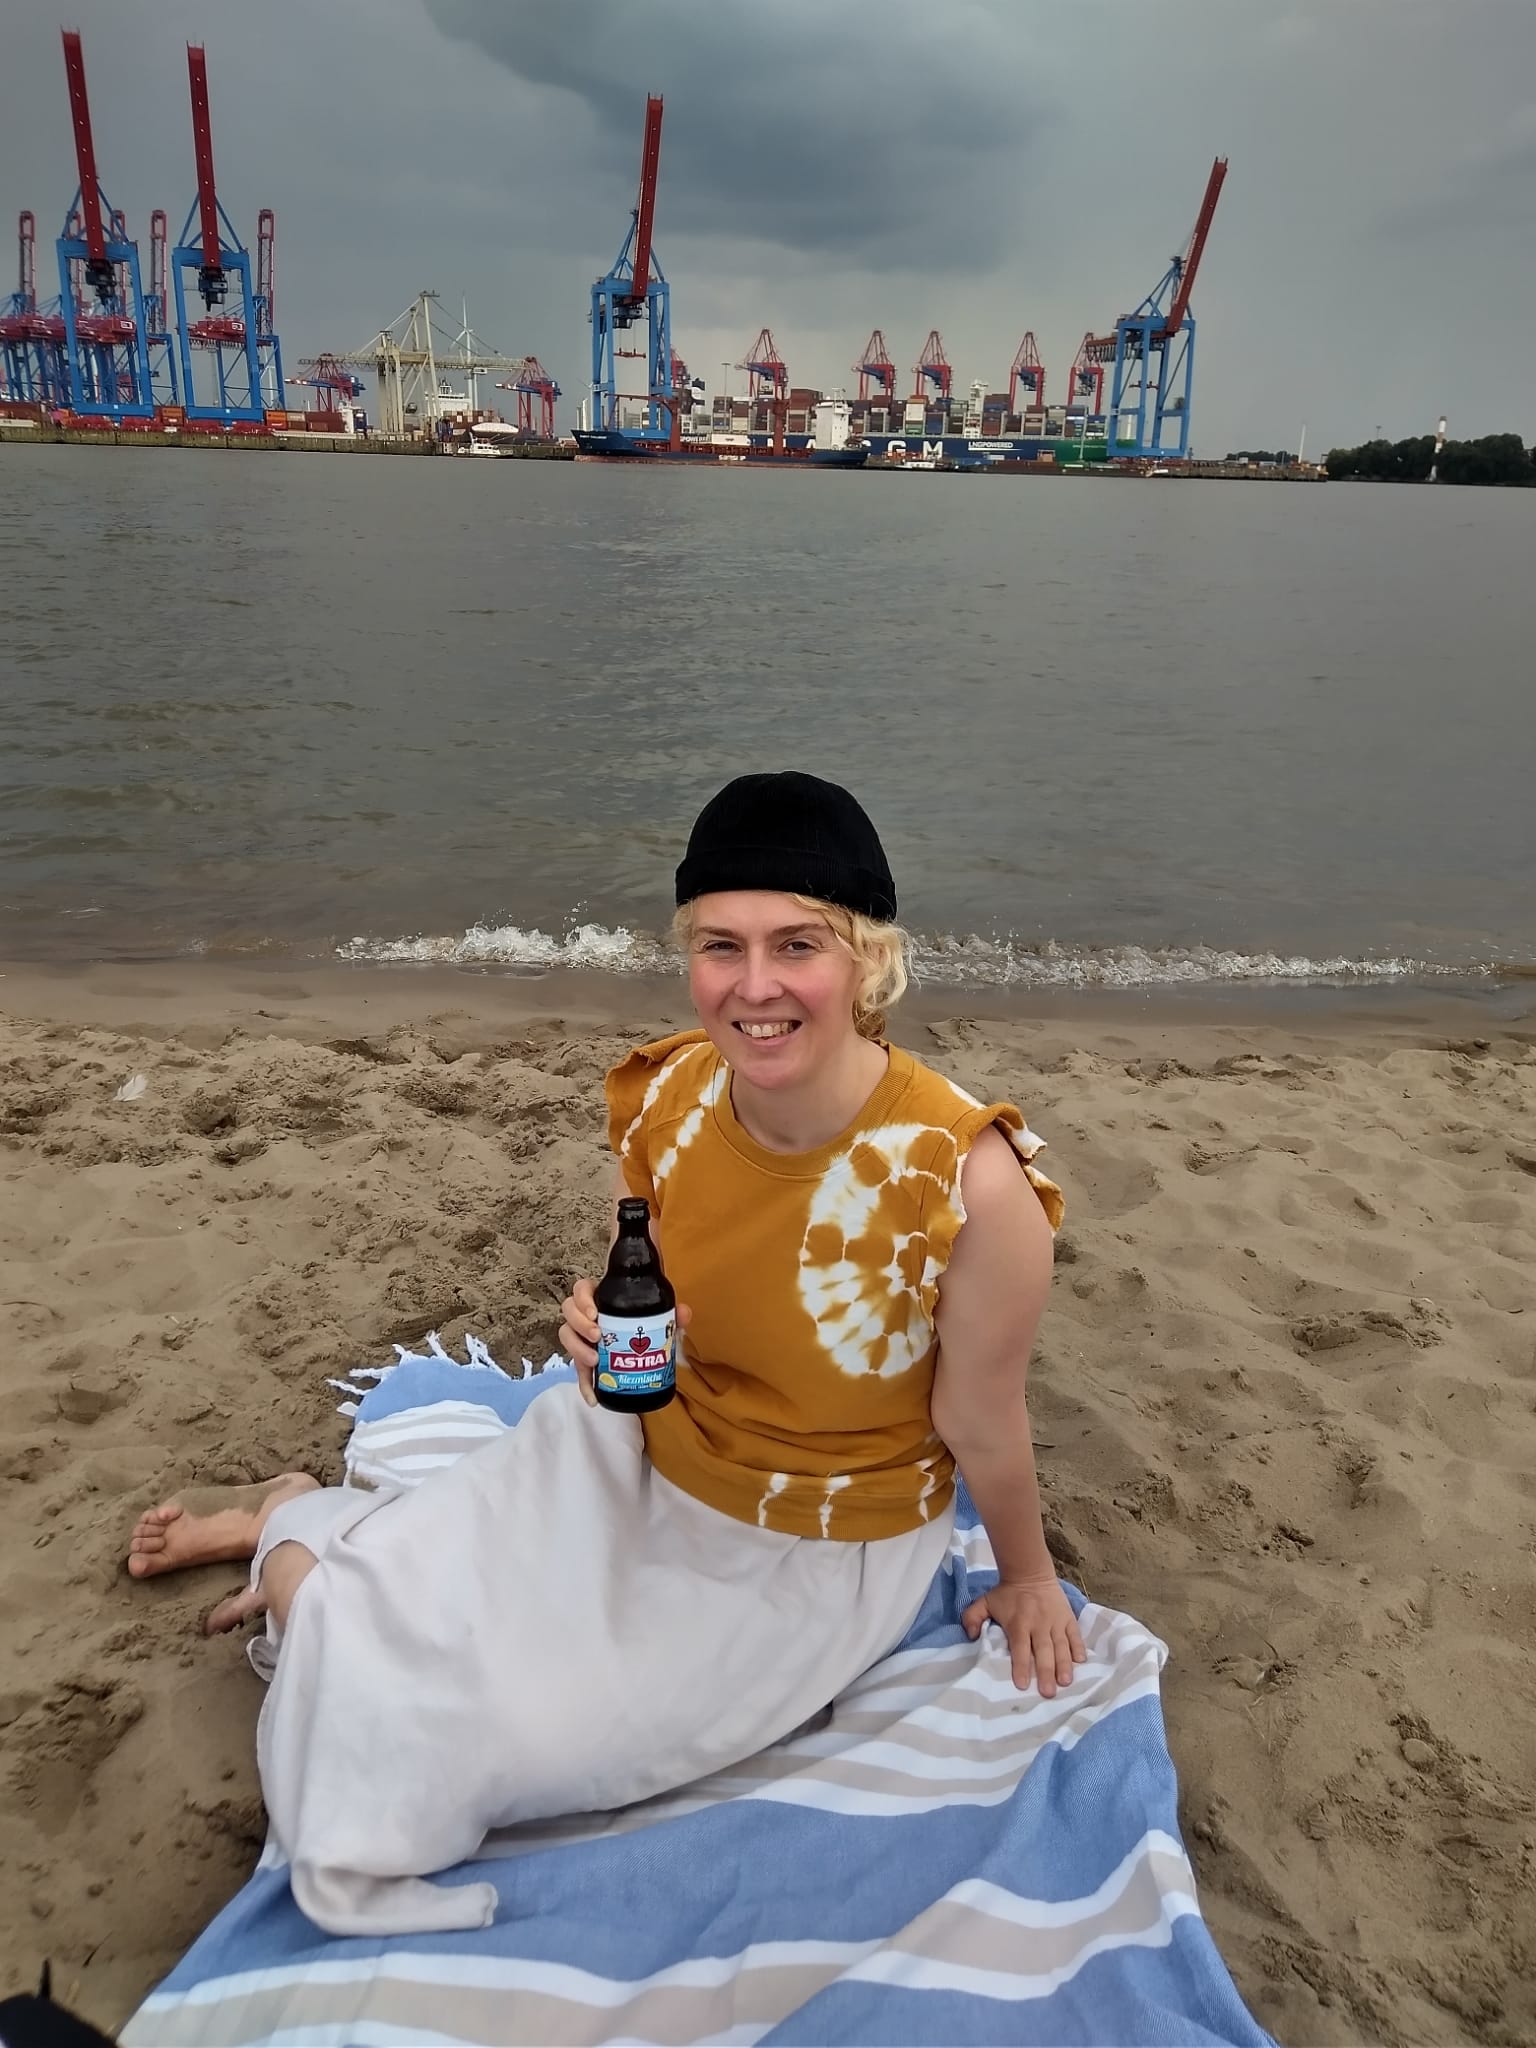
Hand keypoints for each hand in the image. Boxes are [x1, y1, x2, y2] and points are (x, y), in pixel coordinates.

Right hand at [559, 1279, 689, 1407]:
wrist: (644, 1351)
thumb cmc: (646, 1326)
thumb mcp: (660, 1319)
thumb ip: (672, 1315)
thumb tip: (683, 1313)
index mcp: (602, 1299)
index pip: (582, 1289)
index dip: (582, 1299)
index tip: (595, 1313)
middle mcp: (586, 1317)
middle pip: (569, 1311)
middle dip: (579, 1324)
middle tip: (597, 1337)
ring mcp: (582, 1339)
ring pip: (566, 1336)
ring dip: (577, 1349)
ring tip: (594, 1361)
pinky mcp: (584, 1362)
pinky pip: (578, 1372)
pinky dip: (584, 1385)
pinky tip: (593, 1398)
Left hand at [961, 1576, 1086, 1696]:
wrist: (1030, 1571)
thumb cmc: (1007, 1593)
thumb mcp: (985, 1601)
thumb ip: (972, 1617)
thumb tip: (971, 1636)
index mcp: (1018, 1623)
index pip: (1020, 1648)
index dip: (1020, 1666)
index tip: (1022, 1685)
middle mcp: (1038, 1624)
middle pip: (1043, 1651)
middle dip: (1045, 1672)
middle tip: (1048, 1693)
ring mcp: (1055, 1621)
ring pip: (1061, 1645)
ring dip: (1064, 1664)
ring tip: (1066, 1682)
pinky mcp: (1067, 1617)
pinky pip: (1075, 1634)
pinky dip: (1079, 1647)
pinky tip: (1081, 1661)